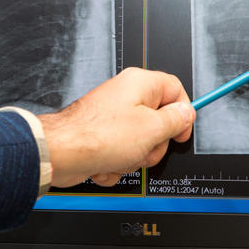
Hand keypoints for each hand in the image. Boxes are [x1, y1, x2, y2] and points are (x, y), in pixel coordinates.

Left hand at [37, 67, 194, 187]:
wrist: (62, 153)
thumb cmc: (98, 136)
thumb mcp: (152, 129)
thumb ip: (175, 120)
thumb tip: (186, 113)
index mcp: (140, 84)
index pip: (175, 90)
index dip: (183, 113)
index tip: (180, 132)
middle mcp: (125, 97)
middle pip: (158, 122)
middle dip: (153, 144)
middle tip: (143, 148)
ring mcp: (112, 118)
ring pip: (140, 143)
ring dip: (133, 159)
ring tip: (120, 157)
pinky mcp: (101, 137)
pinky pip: (121, 154)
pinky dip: (115, 164)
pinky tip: (105, 164)